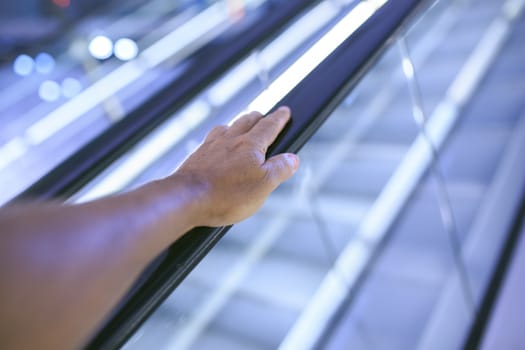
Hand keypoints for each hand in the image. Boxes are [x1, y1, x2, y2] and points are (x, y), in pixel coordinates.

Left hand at [173, 106, 299, 226]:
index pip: (269, 126)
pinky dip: (219, 137)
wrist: (186, 198)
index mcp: (250, 145)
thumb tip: (293, 158)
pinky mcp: (196, 156)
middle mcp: (230, 139)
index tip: (285, 111)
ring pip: (228, 127)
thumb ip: (279, 169)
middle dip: (259, 118)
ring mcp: (211, 146)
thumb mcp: (263, 185)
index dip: (279, 118)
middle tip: (265, 117)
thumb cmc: (226, 194)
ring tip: (241, 127)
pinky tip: (216, 144)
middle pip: (247, 121)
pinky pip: (211, 139)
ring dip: (238, 124)